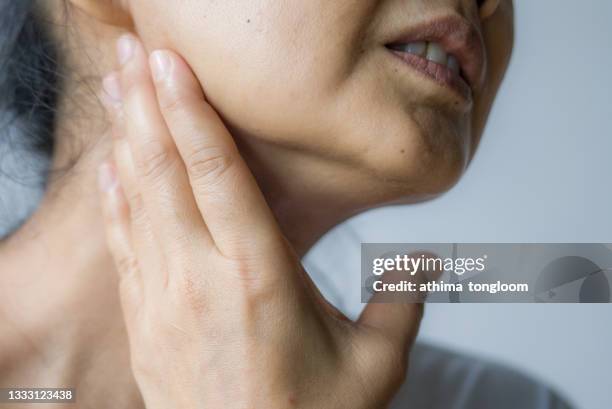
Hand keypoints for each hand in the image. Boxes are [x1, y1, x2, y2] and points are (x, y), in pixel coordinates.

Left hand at [98, 34, 422, 408]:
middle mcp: (200, 280)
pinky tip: (110, 166)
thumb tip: (426, 264)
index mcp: (258, 279)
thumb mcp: (373, 367)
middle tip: (134, 51)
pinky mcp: (146, 319)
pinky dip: (114, 197)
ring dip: (126, 137)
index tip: (172, 66)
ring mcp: (163, 299)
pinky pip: (123, 243)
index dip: (192, 114)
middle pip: (165, 173)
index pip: (217, 177)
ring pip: (137, 200)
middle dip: (146, 104)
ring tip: (117, 86)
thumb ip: (401, 305)